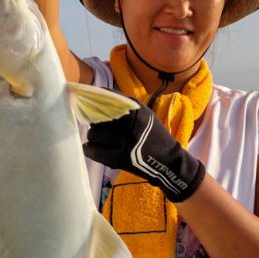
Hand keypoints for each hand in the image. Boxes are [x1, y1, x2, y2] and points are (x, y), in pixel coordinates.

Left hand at [83, 104, 205, 202]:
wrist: (168, 161)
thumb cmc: (154, 135)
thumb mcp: (145, 114)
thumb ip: (124, 105)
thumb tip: (98, 96)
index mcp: (137, 111)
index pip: (106, 101)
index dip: (94, 104)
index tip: (90, 106)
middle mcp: (131, 125)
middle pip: (97, 119)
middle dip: (95, 124)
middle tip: (99, 128)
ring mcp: (125, 142)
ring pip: (93, 135)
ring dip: (93, 137)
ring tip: (97, 139)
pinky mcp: (121, 159)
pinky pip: (95, 151)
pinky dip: (90, 149)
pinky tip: (90, 148)